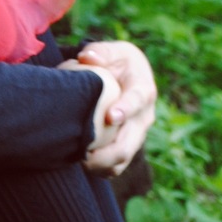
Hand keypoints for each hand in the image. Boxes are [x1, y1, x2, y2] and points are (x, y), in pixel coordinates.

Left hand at [77, 39, 156, 176]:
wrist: (125, 78)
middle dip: (109, 152)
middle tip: (84, 154)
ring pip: (122, 159)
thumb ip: (101, 52)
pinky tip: (80, 166)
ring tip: (78, 162)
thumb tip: (88, 57)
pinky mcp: (125, 148)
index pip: (138, 101)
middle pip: (130, 143)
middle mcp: (143, 118)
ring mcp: (135, 136)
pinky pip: (115, 167)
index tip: (111, 117)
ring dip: (101, 165)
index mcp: (143, 90)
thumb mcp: (113, 51)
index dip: (126, 109)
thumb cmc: (117, 62)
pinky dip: (99, 171)